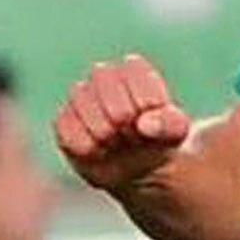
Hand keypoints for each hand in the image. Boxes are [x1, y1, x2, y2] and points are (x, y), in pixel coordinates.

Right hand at [52, 55, 194, 194]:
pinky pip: (66, 125)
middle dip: (122, 114)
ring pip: (81, 98)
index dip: (144, 99)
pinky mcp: (64, 121)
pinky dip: (87, 144)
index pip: (133, 68)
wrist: (139, 170)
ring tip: (117, 143)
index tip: (152, 119)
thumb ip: (169, 124)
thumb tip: (145, 124)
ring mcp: (81, 97)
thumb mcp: (175, 133)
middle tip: (133, 134)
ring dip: (104, 130)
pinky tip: (100, 151)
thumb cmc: (158, 141)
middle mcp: (103, 76)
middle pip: (103, 78)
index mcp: (134, 70)